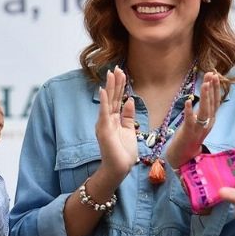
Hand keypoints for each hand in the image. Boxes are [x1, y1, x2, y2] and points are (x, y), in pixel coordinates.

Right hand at [95, 67, 137, 182]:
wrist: (119, 168)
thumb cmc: (124, 152)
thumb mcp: (130, 130)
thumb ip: (129, 116)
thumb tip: (130, 100)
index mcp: (114, 119)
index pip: (117, 99)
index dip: (120, 86)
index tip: (122, 73)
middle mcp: (107, 119)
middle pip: (112, 97)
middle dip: (115, 82)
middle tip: (117, 67)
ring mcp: (104, 123)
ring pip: (108, 101)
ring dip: (110, 87)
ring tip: (111, 73)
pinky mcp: (103, 128)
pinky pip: (104, 112)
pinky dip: (104, 101)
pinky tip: (104, 90)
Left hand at [166, 71, 219, 167]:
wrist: (183, 155)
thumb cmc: (188, 136)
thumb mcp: (197, 122)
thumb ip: (200, 110)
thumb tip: (201, 96)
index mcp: (210, 120)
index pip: (215, 101)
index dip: (215, 88)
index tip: (214, 75)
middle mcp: (208, 123)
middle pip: (212, 103)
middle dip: (212, 88)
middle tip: (212, 74)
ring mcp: (199, 128)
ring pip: (205, 110)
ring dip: (205, 97)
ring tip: (204, 84)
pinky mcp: (189, 132)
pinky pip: (190, 120)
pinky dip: (189, 110)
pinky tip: (188, 101)